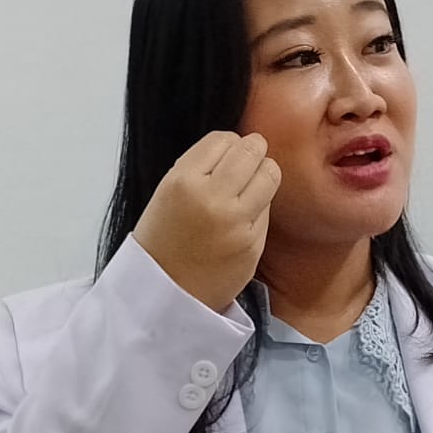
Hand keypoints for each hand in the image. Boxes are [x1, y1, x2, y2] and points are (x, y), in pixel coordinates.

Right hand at [131, 131, 279, 312]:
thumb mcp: (166, 193)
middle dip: (251, 152)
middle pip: (252, 151)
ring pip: (270, 174)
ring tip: (249, 185)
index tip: (224, 156)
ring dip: (262, 174)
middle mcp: (211, 199)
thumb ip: (199, 167)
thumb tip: (238, 145)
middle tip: (245, 163)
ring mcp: (236, 224)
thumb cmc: (162, 239)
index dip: (228, 145)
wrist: (164, 294)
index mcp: (182, 182)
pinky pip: (267, 209)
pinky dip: (259, 207)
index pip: (223, 139)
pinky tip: (242, 217)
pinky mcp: (253, 245)